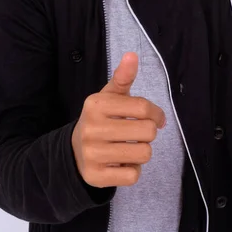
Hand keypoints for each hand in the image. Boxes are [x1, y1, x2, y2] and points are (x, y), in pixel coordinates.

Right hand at [71, 52, 165, 187]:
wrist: (75, 150)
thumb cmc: (101, 118)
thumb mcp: (110, 95)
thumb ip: (123, 76)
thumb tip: (132, 55)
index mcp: (96, 104)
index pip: (144, 108)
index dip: (156, 114)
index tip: (154, 118)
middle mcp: (92, 128)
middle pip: (148, 132)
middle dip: (148, 133)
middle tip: (137, 134)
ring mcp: (92, 154)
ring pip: (143, 154)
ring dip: (142, 152)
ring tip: (129, 147)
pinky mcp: (95, 176)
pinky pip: (133, 175)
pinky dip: (132, 170)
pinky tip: (120, 162)